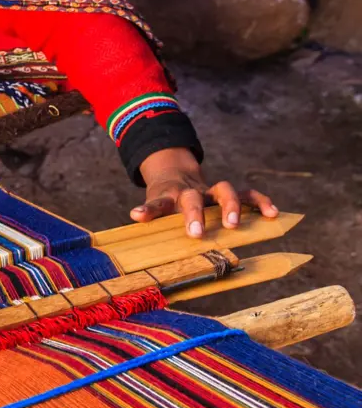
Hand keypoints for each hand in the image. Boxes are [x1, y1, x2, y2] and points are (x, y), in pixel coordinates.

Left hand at [132, 147, 277, 237]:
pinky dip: (259, 202)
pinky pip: (247, 195)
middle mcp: (190, 192)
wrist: (174, 174)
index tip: (137, 216)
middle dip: (195, 214)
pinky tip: (272, 213)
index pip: (157, 203)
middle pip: (192, 197)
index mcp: (167, 197)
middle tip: (196, 233)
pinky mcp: (226, 194)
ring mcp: (209, 192)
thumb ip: (151, 214)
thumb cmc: (164, 199)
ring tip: (233, 224)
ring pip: (223, 190)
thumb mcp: (153, 205)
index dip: (148, 210)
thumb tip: (134, 219)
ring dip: (230, 206)